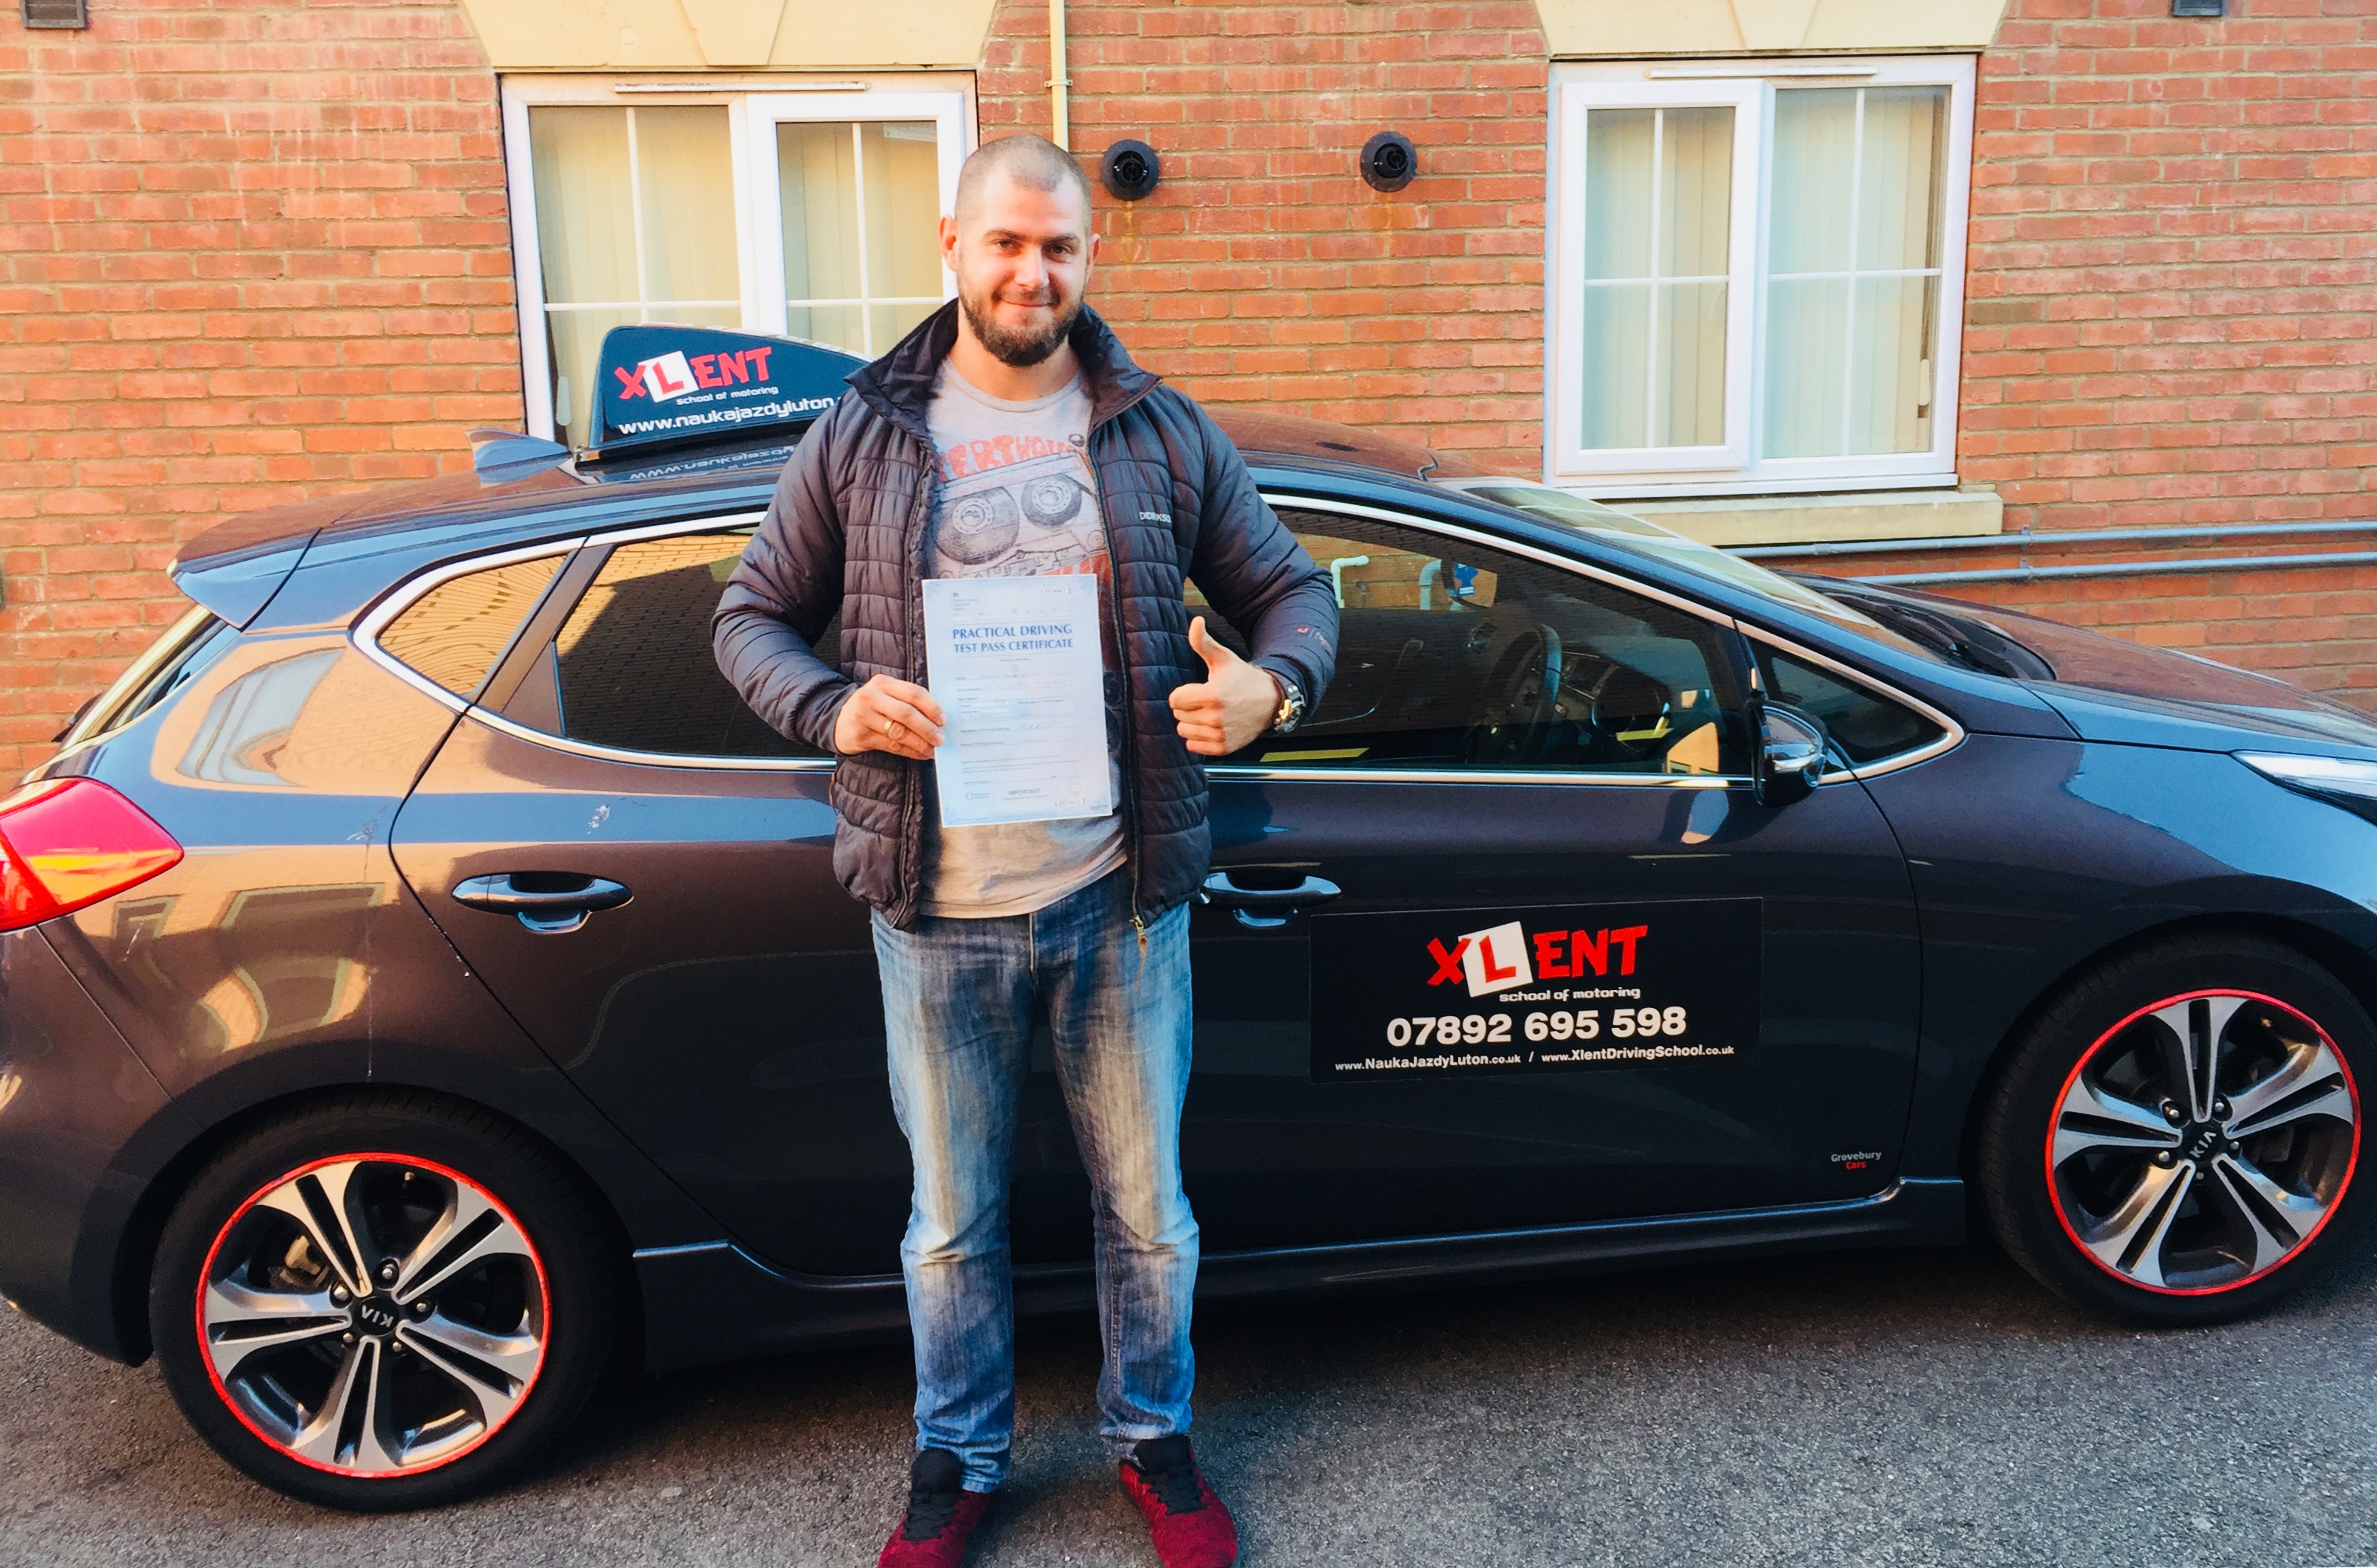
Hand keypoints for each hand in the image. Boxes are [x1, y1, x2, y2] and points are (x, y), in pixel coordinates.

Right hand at [833, 674, 945, 759]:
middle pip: (906, 713)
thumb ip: (907, 700)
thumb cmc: (871, 707)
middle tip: (940, 738)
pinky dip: (910, 751)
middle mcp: (872, 697)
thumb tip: (938, 719)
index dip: (931, 707)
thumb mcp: (885, 695)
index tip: (943, 720)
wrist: (838, 720)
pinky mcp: (861, 736)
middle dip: (927, 728)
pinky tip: (921, 754)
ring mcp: (864, 717)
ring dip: (920, 743)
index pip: (913, 692)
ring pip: (899, 732)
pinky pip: (891, 745)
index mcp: (883, 683)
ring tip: (933, 749)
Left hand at [1169, 616, 1280, 757]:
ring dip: (1192, 723)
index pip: (1174, 700)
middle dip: (1188, 707)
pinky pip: (1193, 746)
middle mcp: (1216, 718)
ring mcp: (1220, 735)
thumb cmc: (1242, 678)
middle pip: (1178, 716)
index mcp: (1212, 695)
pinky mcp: (1223, 748)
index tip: (1198, 689)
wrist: (1269, 701)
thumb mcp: (1223, 658)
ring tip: (1209, 713)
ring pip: (1184, 731)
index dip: (1183, 693)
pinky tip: (1212, 727)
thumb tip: (1195, 621)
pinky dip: (1199, 738)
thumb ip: (1202, 642)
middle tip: (1206, 701)